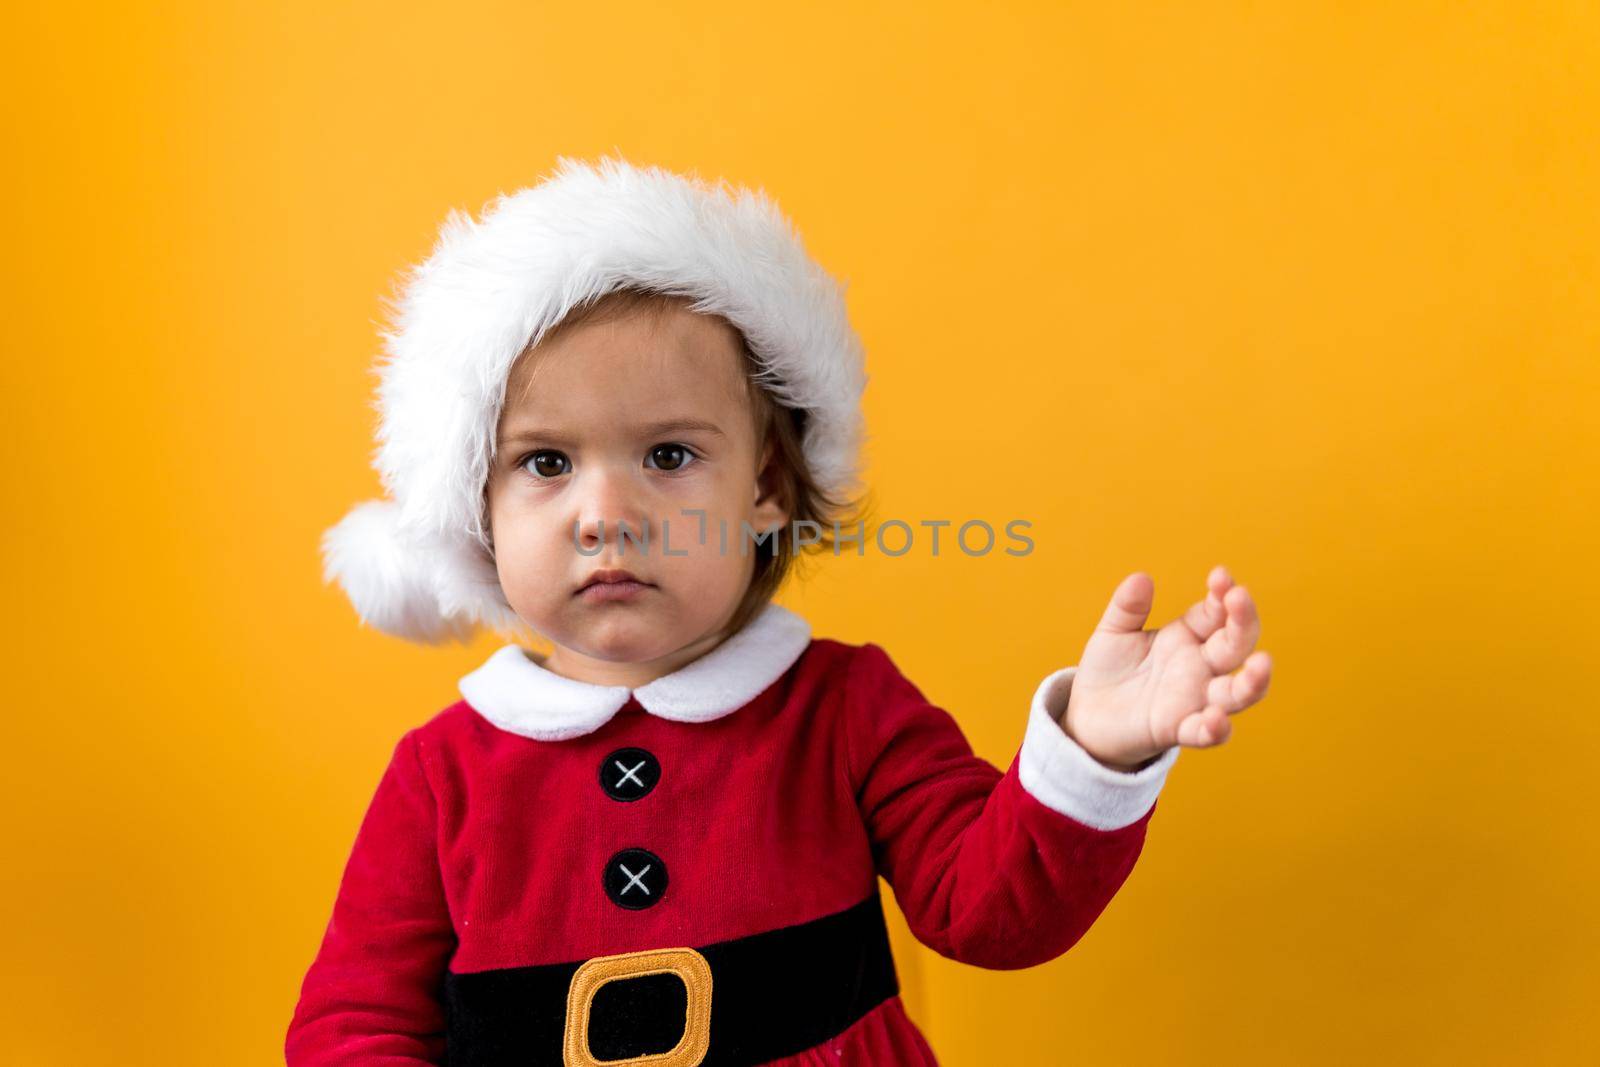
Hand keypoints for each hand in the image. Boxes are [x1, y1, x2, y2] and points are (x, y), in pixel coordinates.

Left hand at [1061, 565, 1271, 770]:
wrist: (1087, 714)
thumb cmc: (1110, 670)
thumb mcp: (1113, 632)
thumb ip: (1127, 607)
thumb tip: (1141, 578)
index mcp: (1189, 636)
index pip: (1217, 612)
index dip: (1224, 594)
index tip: (1220, 576)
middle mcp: (1200, 667)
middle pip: (1237, 644)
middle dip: (1244, 621)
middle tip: (1239, 597)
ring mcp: (1194, 699)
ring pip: (1237, 692)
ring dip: (1254, 680)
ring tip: (1262, 663)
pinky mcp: (1178, 729)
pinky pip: (1205, 733)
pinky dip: (1216, 729)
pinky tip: (1216, 719)